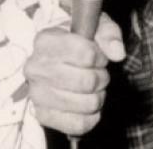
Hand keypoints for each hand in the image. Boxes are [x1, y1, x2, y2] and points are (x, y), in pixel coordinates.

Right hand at [24, 13, 124, 135]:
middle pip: (87, 82)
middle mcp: (35, 68)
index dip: (101, 57)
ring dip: (98, 96)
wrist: (60, 60)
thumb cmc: (80, 41)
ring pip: (87, 103)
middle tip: (98, 73)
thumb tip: (118, 53)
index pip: (86, 54)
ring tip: (92, 87)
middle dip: (102, 77)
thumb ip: (109, 34)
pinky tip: (88, 103)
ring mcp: (36, 93)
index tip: (99, 56)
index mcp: (45, 40)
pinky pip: (78, 125)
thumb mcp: (97, 27)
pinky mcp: (43, 115)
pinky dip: (92, 116)